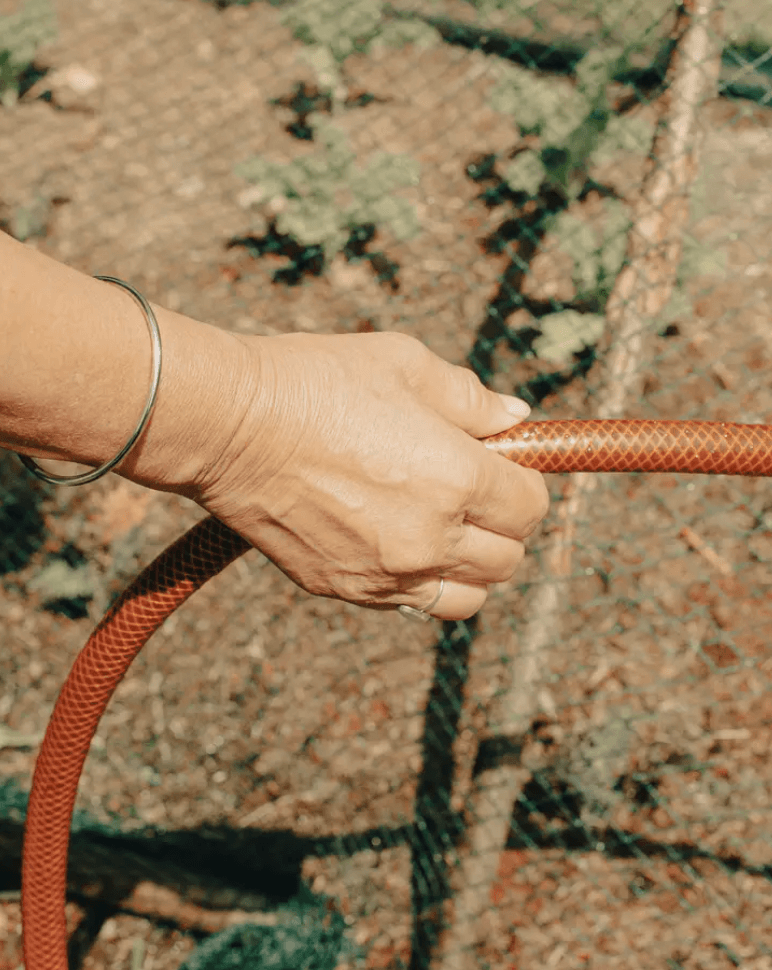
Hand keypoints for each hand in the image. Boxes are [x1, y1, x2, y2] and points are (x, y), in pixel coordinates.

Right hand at [184, 330, 547, 620]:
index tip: (502, 465)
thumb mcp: (405, 365)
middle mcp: (431, 537)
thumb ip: (471, 398)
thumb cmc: (318, 382)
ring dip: (471, 567)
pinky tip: (397, 542)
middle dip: (503, 524)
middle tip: (473, 493)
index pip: (531, 506)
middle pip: (508, 558)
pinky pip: (411, 605)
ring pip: (468, 597)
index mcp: (457, 477)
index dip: (525, 482)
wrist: (230, 426)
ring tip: (444, 529)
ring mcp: (388, 572)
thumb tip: (516, 417)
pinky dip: (421, 582)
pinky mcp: (347, 589)